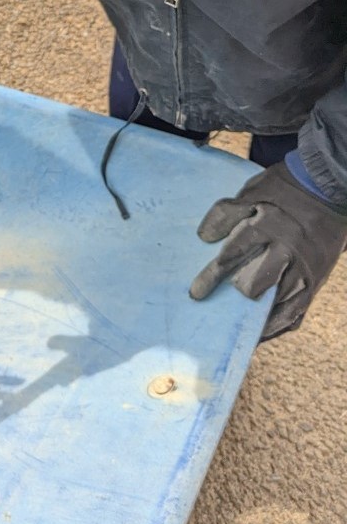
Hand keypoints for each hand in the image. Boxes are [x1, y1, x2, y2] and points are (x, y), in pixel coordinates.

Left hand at [190, 162, 346, 339]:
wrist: (329, 188)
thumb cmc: (283, 190)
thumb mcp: (252, 191)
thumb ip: (226, 213)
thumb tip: (204, 238)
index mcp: (267, 227)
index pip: (234, 256)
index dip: (212, 276)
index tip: (196, 293)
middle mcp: (287, 251)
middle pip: (257, 283)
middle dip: (236, 296)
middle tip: (214, 310)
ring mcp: (305, 268)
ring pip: (280, 303)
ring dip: (257, 319)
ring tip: (236, 335)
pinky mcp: (317, 280)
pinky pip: (299, 310)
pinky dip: (280, 324)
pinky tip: (263, 334)